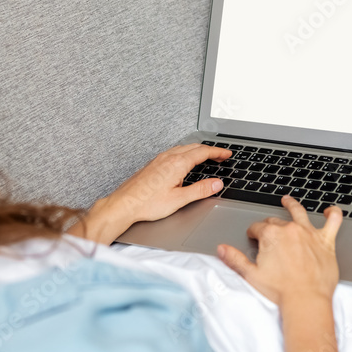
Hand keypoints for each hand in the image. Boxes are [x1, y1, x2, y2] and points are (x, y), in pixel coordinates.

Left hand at [105, 143, 232, 225]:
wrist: (124, 204)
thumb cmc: (147, 203)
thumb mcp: (179, 200)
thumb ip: (200, 190)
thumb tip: (216, 184)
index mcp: (177, 164)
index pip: (203, 152)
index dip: (217, 152)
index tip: (227, 154)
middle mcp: (168, 158)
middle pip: (194, 147)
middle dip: (210, 150)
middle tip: (221, 156)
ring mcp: (159, 159)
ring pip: (183, 148)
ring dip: (197, 150)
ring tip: (206, 157)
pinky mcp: (153, 164)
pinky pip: (174, 152)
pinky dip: (186, 152)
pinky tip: (184, 160)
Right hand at [217, 195, 342, 306]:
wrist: (306, 300)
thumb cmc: (281, 291)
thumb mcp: (250, 275)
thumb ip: (234, 259)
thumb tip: (222, 249)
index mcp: (271, 236)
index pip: (258, 228)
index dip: (253, 233)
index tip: (253, 239)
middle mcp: (290, 230)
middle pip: (276, 222)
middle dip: (270, 227)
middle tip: (268, 235)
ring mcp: (309, 233)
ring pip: (300, 212)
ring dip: (292, 205)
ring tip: (288, 201)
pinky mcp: (326, 241)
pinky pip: (333, 221)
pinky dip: (333, 213)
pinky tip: (330, 211)